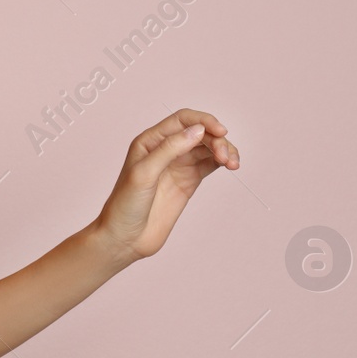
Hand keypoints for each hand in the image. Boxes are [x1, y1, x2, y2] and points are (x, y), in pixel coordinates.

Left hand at [93, 109, 238, 263]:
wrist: (125, 237)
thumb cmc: (125, 204)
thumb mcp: (144, 173)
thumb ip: (170, 149)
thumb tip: (197, 130)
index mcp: (150, 141)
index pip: (182, 120)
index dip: (204, 120)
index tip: (221, 131)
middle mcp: (165, 149)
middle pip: (199, 132)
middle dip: (216, 139)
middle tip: (225, 157)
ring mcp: (178, 165)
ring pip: (208, 147)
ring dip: (224, 149)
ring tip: (232, 163)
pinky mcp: (188, 181)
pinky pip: (210, 163)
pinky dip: (222, 161)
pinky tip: (230, 165)